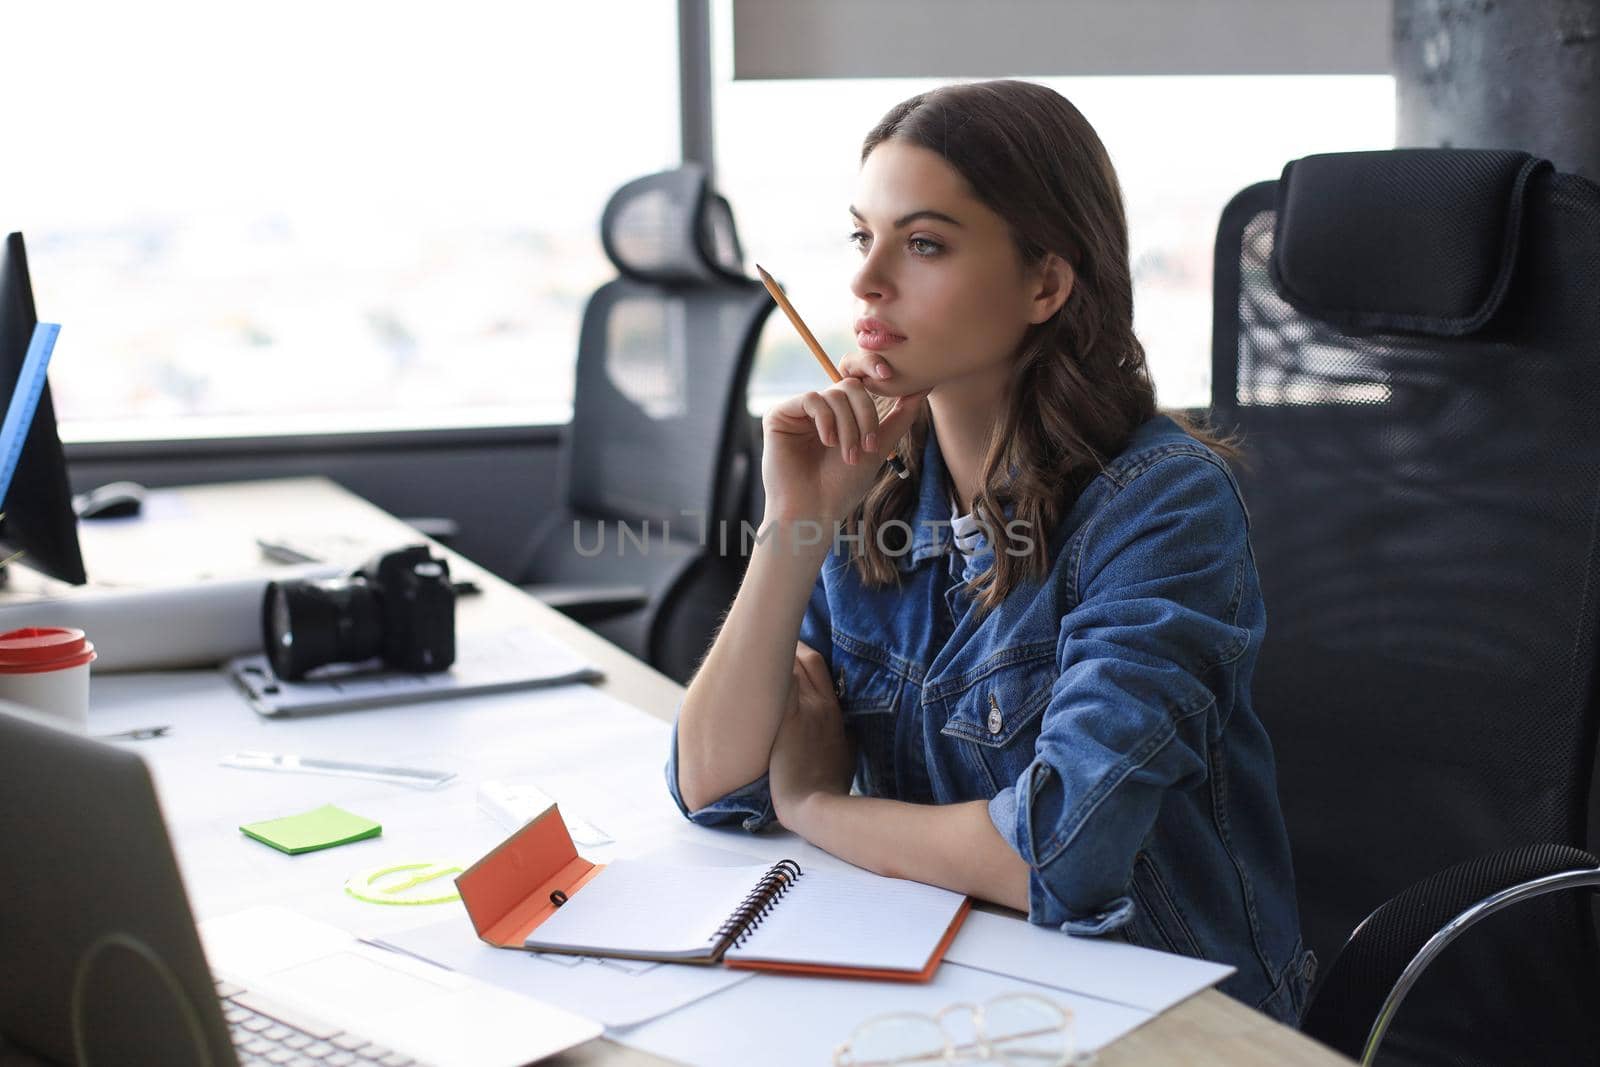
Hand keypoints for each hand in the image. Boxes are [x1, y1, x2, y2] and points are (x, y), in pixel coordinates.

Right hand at [761, 363, 927, 526]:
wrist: (814, 511)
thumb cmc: (843, 486)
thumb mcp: (878, 447)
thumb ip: (899, 417)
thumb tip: (923, 387)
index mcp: (839, 414)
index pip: (859, 383)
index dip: (873, 372)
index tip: (890, 377)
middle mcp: (818, 409)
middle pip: (851, 386)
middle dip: (866, 416)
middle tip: (867, 447)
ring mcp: (798, 411)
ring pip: (835, 394)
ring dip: (848, 427)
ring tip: (848, 455)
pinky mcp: (779, 415)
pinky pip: (812, 399)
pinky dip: (827, 420)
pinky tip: (828, 442)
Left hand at [769, 643, 855, 830]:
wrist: (817, 805)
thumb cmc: (829, 786)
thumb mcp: (847, 758)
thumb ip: (845, 739)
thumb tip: (847, 734)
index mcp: (834, 712)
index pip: (819, 668)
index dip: (803, 654)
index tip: (787, 647)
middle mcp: (821, 705)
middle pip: (807, 660)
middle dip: (789, 646)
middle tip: (769, 638)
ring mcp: (804, 711)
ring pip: (791, 667)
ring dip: (775, 656)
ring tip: (752, 647)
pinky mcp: (786, 721)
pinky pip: (776, 684)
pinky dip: (764, 672)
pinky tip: (745, 666)